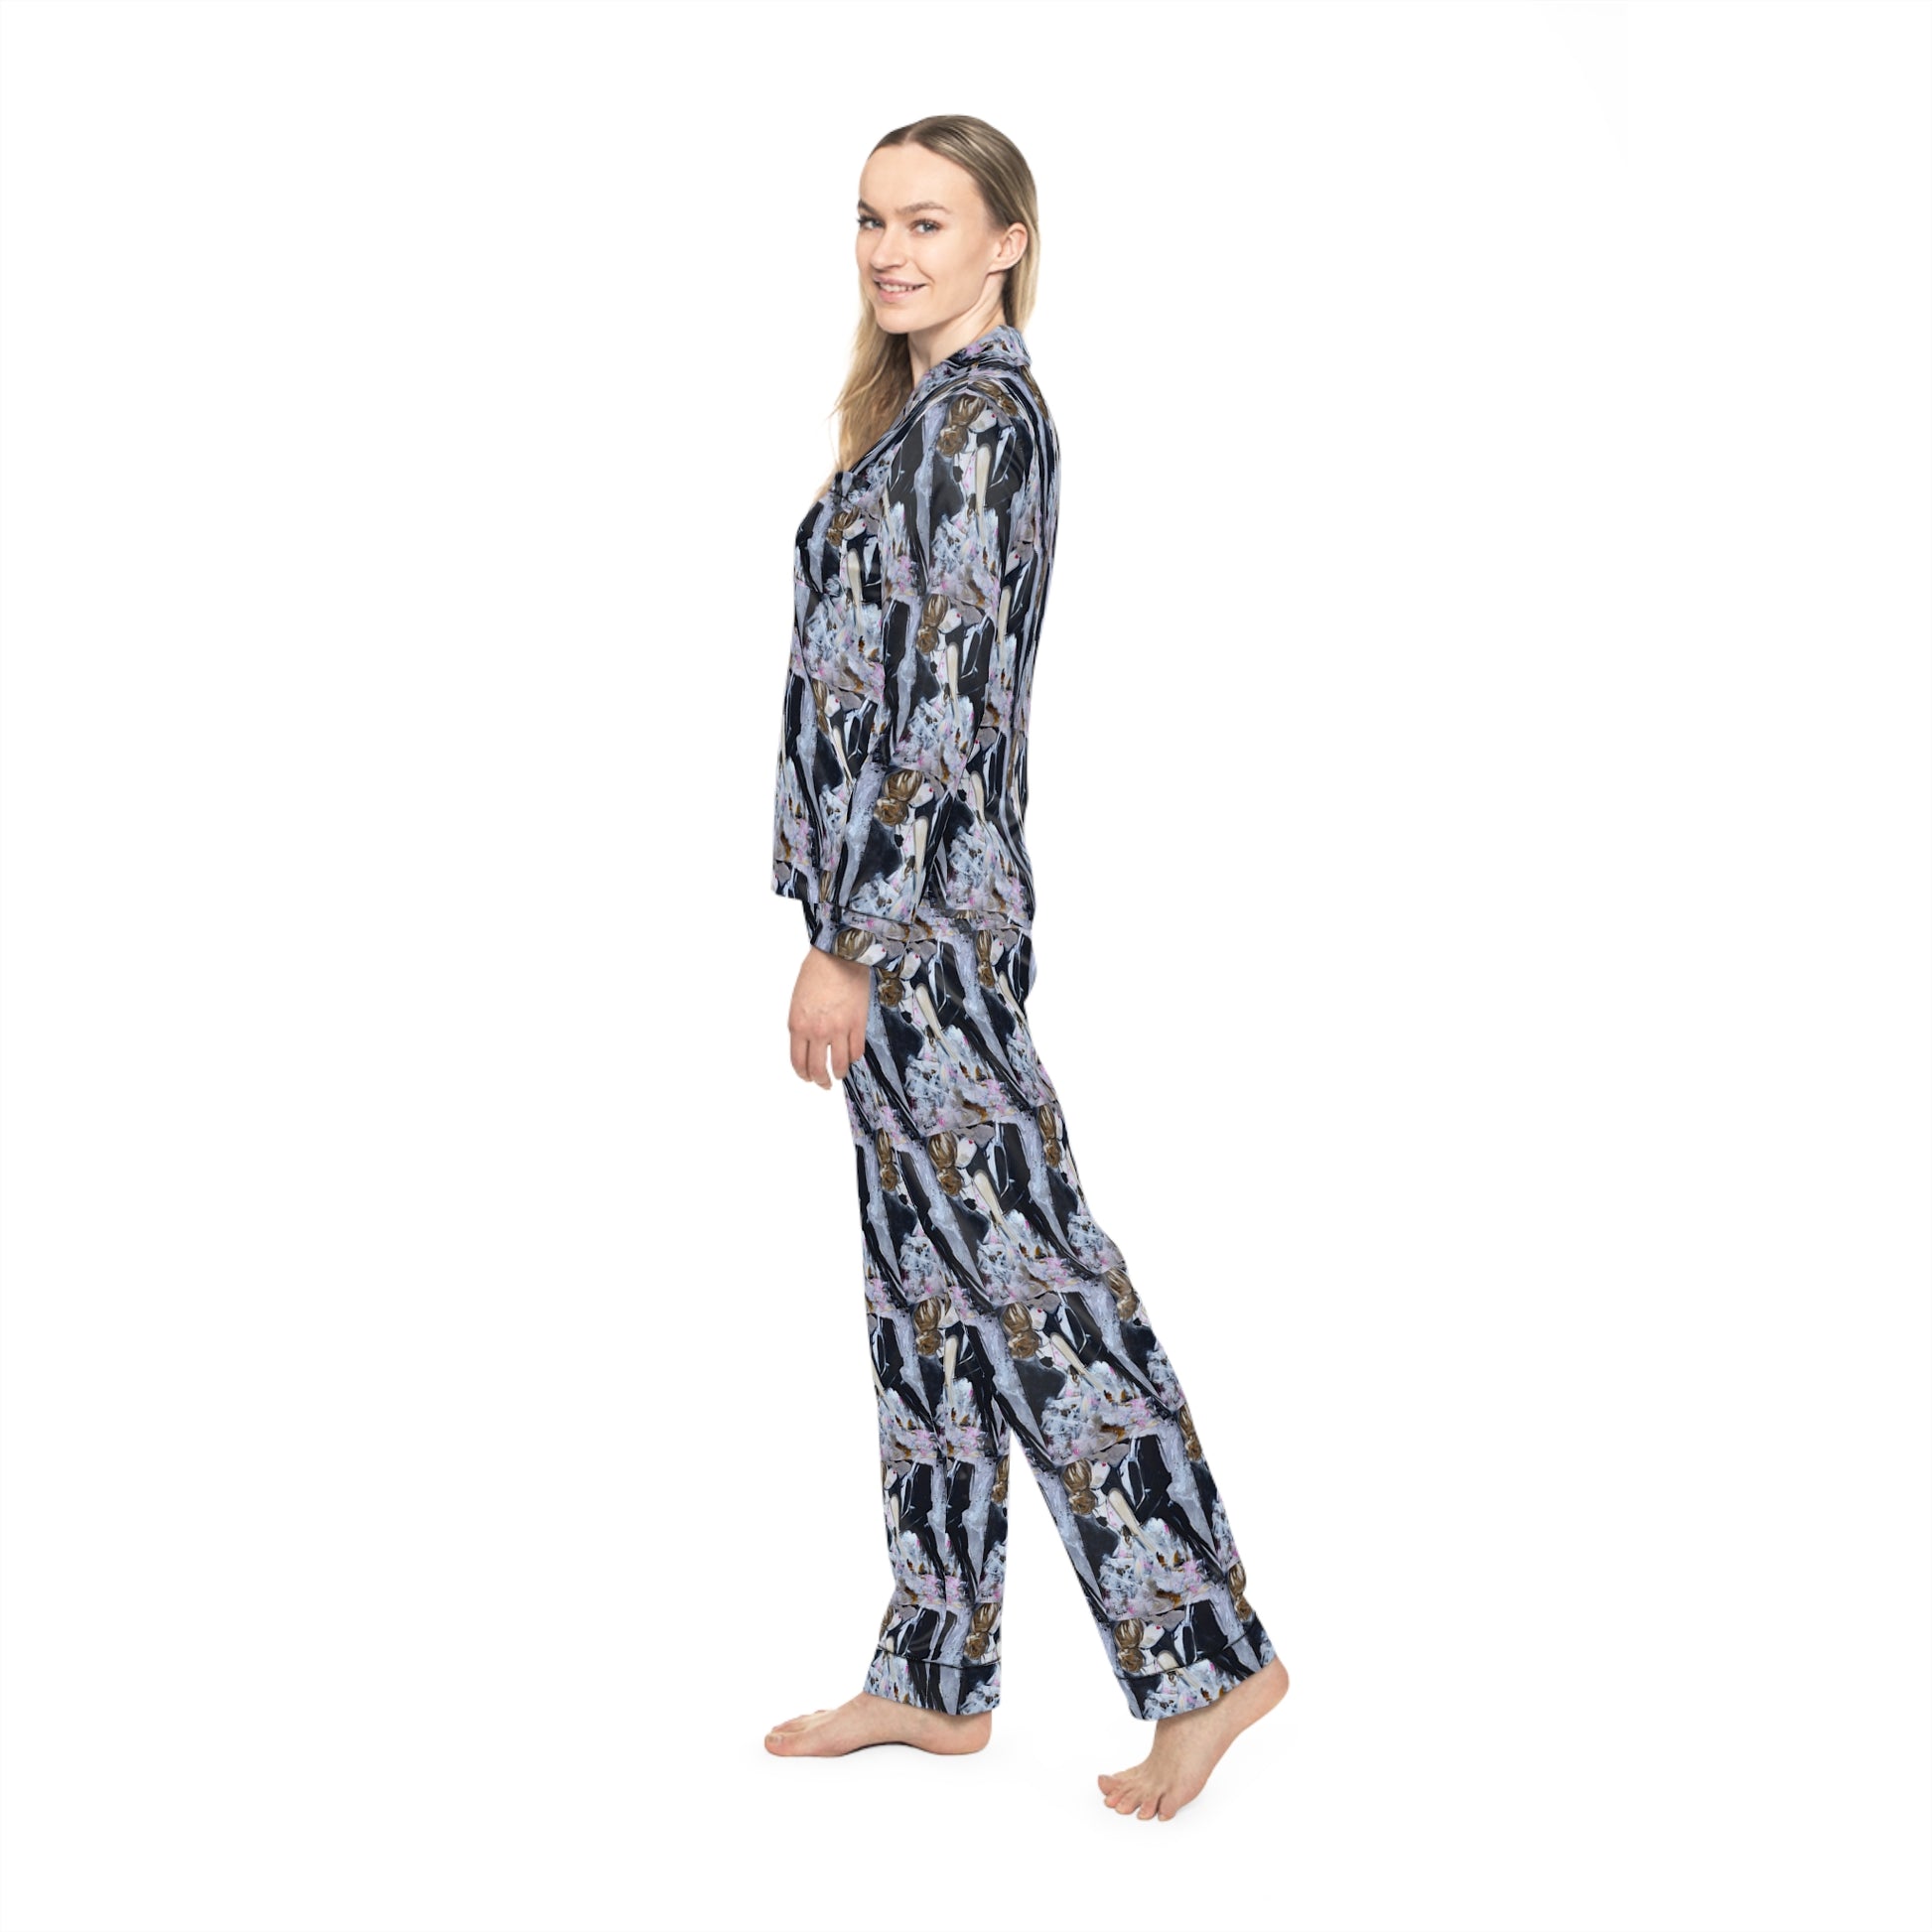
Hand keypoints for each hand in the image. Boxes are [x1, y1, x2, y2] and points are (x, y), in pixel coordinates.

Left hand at [789, 946, 870, 1088]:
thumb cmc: (816, 972)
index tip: (808, 1078)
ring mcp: (839, 1029)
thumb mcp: (798, 1002)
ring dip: (839, 1073)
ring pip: (839, 1065)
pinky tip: (852, 1055)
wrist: (839, 956)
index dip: (803, 1075)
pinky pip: (857, 1051)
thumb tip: (809, 1044)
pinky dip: (854, 1057)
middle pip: (817, 1069)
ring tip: (840, 1074)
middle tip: (824, 1084)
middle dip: (820, 1081)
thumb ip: (801, 1025)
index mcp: (798, 1025)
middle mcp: (817, 1031)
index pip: (798, 1062)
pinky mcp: (858, 1024)